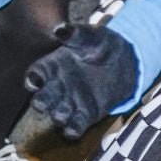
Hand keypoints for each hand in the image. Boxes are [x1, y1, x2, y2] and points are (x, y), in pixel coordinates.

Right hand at [27, 24, 138, 139]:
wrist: (128, 60)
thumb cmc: (104, 44)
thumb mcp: (92, 36)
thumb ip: (76, 34)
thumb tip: (59, 29)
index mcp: (53, 65)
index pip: (36, 73)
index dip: (33, 78)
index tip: (34, 81)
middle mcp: (58, 86)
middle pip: (43, 98)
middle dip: (41, 102)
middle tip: (41, 103)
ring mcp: (71, 102)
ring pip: (57, 113)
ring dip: (57, 116)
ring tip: (61, 114)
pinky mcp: (86, 115)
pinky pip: (75, 126)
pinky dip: (72, 130)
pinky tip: (72, 130)